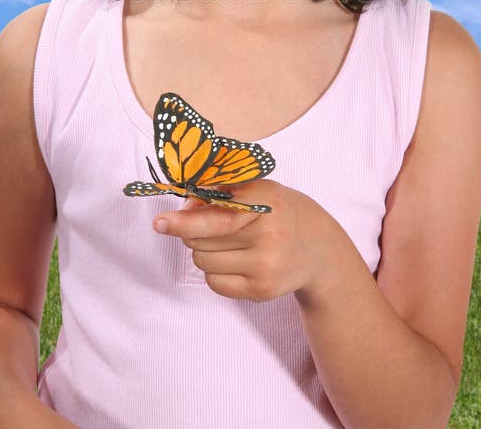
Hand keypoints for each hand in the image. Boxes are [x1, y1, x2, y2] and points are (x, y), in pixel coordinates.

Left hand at [153, 180, 348, 302]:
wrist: (320, 249)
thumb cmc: (280, 212)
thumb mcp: (258, 189)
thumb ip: (221, 192)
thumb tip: (183, 208)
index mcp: (266, 200)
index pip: (216, 216)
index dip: (185, 220)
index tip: (160, 223)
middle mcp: (269, 235)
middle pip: (201, 239)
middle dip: (193, 231)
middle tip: (210, 224)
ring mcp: (266, 266)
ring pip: (204, 261)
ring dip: (205, 250)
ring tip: (229, 242)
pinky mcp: (262, 291)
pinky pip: (215, 283)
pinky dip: (215, 271)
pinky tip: (236, 260)